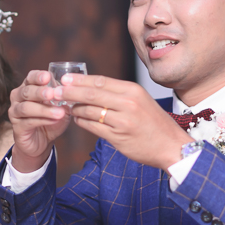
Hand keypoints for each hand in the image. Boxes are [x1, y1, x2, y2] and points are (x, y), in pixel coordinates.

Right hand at [8, 70, 71, 171]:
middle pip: (26, 91)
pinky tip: (54, 120)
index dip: (38, 76)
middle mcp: (18, 98)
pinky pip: (29, 122)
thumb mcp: (59, 107)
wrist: (41, 142)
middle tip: (53, 94)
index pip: (30, 78)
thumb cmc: (50, 120)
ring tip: (59, 112)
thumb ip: (62, 97)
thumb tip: (70, 89)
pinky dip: (43, 120)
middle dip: (40, 92)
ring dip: (44, 109)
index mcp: (28, 87)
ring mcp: (15, 112)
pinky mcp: (17, 127)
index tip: (48, 77)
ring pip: (26, 107)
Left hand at [55, 74, 191, 169]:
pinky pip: (92, 127)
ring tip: (65, 106)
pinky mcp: (117, 137)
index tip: (64, 79)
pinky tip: (76, 118)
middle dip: (69, 92)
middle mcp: (127, 104)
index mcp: (133, 90)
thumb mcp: (141, 100)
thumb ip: (119, 93)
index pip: (100, 81)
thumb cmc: (154, 123)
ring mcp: (122, 121)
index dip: (79, 80)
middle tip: (54, 92)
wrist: (171, 146)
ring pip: (89, 111)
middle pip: (91, 94)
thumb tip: (91, 87)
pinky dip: (81, 121)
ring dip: (74, 108)